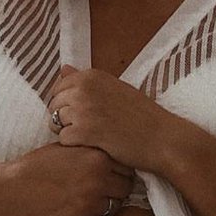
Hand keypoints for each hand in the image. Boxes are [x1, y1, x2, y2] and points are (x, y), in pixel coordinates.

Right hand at [5, 141, 134, 215]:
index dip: (118, 169)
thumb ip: (95, 150)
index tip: (107, 171)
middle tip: (96, 187)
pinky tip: (74, 210)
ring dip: (106, 203)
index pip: (128, 166)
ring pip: (116, 206)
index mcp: (97, 157)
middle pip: (126, 187)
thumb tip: (121, 155)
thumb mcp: (68, 147)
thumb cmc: (38, 166)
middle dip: (115, 187)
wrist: (10, 191)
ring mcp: (91, 204)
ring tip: (84, 198)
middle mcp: (98, 180)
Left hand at [47, 65, 179, 172]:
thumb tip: (63, 69)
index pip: (59, 86)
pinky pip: (63, 139)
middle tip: (83, 129)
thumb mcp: (115, 88)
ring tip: (89, 137)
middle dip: (62, 118)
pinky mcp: (85, 132)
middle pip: (54, 104)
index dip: (63, 102)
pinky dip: (74, 145)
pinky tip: (91, 146)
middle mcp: (85, 89)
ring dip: (68, 132)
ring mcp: (84, 110)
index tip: (78, 113)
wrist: (162, 138)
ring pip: (55, 122)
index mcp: (92, 76)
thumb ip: (87, 81)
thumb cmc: (143, 115)